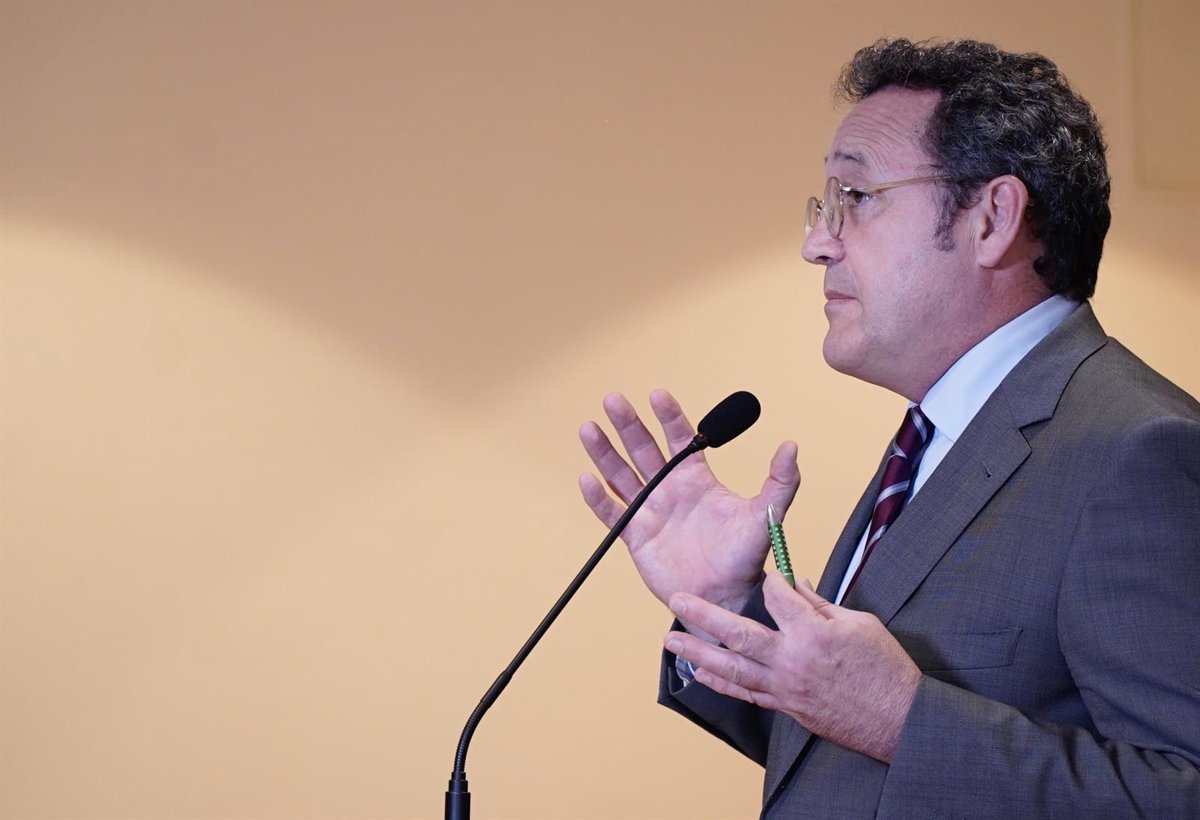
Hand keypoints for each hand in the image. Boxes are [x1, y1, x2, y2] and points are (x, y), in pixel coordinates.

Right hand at [579, 389, 799, 615]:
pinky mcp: (636, 536)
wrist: (725, 597)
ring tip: (589, 428)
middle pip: (643, 449)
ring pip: (621, 475)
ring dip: (605, 452)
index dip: (668, 416)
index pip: (680, 439)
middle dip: (628, 424)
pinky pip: (613, 513)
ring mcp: (650, 511)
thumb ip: (780, 482)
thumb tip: (791, 446)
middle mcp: (670, 489)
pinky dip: (599, 498)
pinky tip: (587, 478)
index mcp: (697, 479)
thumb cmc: (746, 557)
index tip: (657, 395)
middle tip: (613, 399)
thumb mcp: (766, 516)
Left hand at [664, 573, 920, 762]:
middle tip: (676, 600)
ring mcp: (785, 686)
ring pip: (732, 668)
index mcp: (813, 631)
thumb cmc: (885, 668)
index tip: (774, 576)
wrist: (898, 719)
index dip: (774, 581)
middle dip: (702, 614)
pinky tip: (700, 673)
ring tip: (671, 641)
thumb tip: (798, 584)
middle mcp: (792, 659)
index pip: (777, 595)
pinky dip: (721, 683)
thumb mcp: (860, 623)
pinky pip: (746, 693)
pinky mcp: (786, 707)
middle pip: (737, 632)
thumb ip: (821, 604)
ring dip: (698, 653)